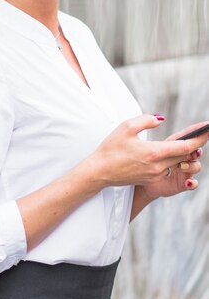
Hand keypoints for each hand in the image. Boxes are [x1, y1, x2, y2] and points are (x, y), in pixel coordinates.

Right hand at [89, 114, 207, 188]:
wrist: (100, 171)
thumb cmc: (111, 148)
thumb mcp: (126, 127)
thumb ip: (146, 120)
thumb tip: (161, 119)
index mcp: (154, 153)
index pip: (185, 146)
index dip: (199, 138)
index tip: (207, 130)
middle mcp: (159, 166)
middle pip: (184, 155)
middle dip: (194, 144)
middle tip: (202, 133)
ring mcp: (155, 174)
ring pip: (176, 162)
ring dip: (182, 152)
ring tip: (188, 142)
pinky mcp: (151, 179)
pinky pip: (166, 167)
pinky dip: (171, 159)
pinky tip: (168, 152)